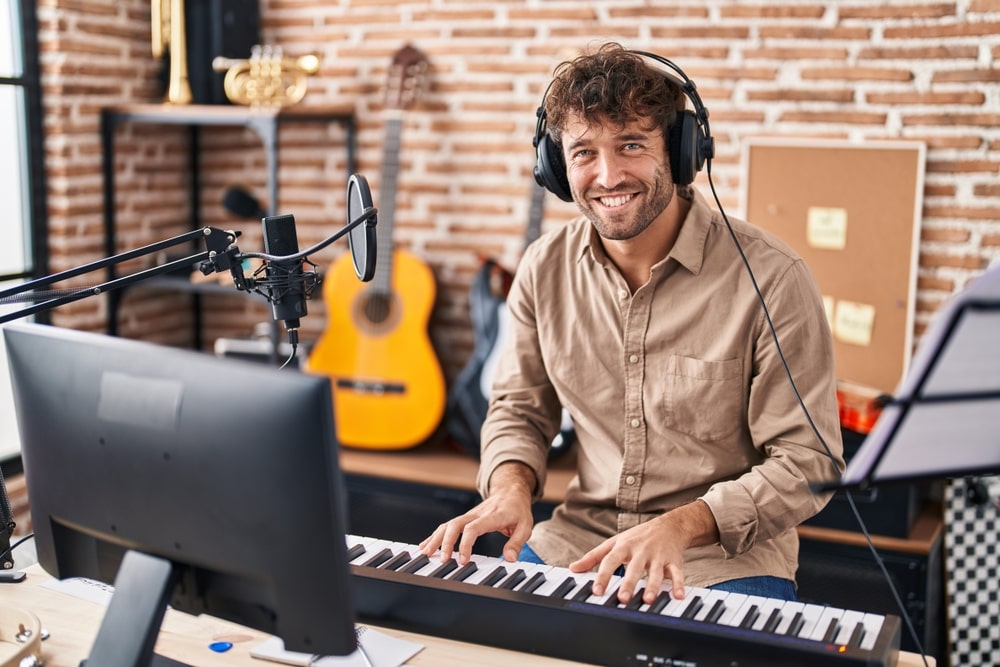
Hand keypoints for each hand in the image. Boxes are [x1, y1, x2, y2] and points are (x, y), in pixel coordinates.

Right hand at [419, 462, 534, 564]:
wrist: (511, 491)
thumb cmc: (517, 510)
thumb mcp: (525, 526)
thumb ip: (517, 543)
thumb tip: (510, 559)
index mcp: (493, 516)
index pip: (474, 528)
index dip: (466, 544)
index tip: (463, 560)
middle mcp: (478, 514)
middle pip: (456, 524)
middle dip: (446, 542)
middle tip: (443, 559)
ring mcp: (470, 515)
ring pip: (448, 524)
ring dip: (436, 538)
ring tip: (426, 553)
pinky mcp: (465, 518)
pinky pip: (448, 525)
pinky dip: (436, 535)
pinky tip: (426, 545)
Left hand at [568, 500, 718, 604]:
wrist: (670, 525)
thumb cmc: (637, 537)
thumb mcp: (614, 542)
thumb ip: (593, 557)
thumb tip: (573, 568)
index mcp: (624, 546)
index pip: (610, 561)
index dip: (603, 576)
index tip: (596, 591)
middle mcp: (641, 551)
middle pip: (634, 568)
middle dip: (629, 583)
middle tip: (622, 599)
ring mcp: (658, 556)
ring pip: (656, 572)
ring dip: (653, 586)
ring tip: (648, 600)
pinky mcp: (674, 561)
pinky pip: (677, 573)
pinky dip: (679, 584)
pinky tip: (678, 596)